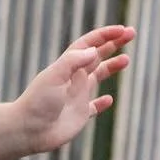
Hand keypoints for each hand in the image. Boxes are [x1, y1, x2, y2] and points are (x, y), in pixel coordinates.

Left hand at [17, 25, 134, 152]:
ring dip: (111, 67)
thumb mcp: (54, 76)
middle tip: (131, 33)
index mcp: (67, 67)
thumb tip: (94, 50)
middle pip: (96, 56)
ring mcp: (77, 96)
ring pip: (97, 77)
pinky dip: (102, 103)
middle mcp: (73, 79)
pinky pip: (93, 107)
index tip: (122, 30)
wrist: (28, 130)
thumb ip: (72, 61)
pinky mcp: (79, 115)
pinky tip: (109, 99)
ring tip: (126, 59)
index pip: (89, 45)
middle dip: (113, 44)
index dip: (105, 35)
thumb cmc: (38, 102)